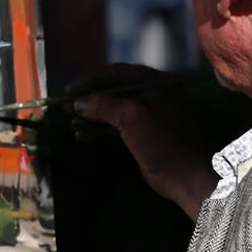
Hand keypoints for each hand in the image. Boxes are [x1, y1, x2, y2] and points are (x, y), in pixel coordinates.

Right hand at [69, 64, 217, 219]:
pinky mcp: (143, 133)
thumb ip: (103, 105)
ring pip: (113, 108)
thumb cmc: (162, 143)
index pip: (118, 73)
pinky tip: (83, 135)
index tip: (70, 90)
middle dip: (89, 99)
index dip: (91, 80)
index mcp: (158, 83)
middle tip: (67, 105)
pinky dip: (99, 128)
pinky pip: (117, 124)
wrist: (184, 177)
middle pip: (114, 90)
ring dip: (92, 115)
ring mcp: (149, 114)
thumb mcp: (132, 118)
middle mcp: (154, 94)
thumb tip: (78, 102)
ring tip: (71, 121)